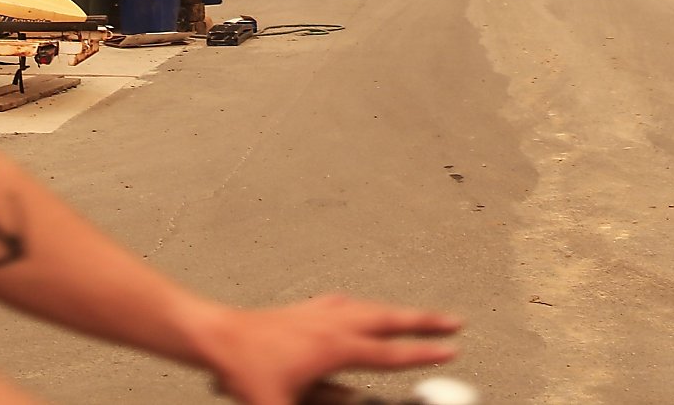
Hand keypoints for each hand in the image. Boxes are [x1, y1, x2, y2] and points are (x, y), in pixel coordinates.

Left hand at [190, 296, 460, 404]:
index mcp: (335, 347)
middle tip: (455, 322)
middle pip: (390, 319)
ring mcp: (320, 312)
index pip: (390, 353)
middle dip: (426, 321)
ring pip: (372, 308)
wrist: (218, 337)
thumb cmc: (246, 369)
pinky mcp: (306, 310)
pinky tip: (362, 309)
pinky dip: (366, 307)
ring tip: (421, 316)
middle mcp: (333, 323)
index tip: (451, 351)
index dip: (424, 354)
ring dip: (400, 312)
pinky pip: (347, 304)